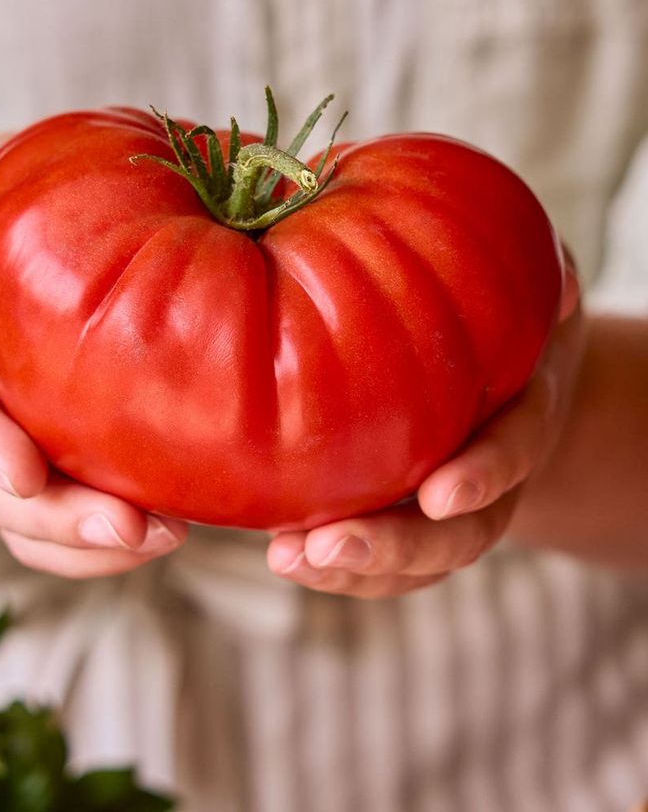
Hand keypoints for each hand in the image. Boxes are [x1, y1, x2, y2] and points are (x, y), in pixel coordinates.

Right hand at [0, 136, 186, 577]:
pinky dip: (119, 545)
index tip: (23, 474)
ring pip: (42, 526)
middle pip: (1, 492)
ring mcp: (36, 447)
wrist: (47, 247)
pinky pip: (89, 524)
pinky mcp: (82, 463)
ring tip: (171, 537)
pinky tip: (183, 527)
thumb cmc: (18, 214)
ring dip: (96, 546)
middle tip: (127, 527)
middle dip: (56, 519)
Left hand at [267, 256, 582, 597]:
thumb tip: (561, 281)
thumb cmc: (511, 311)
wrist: (520, 375)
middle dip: (399, 545)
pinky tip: (284, 555)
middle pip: (464, 533)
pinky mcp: (413, 518)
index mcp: (527, 409)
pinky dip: (340, 569)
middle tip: (330, 544)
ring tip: (288, 558)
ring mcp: (456, 507)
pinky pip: (389, 562)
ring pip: (422, 561)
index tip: (439, 496)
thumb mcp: (532, 280)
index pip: (516, 448)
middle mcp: (496, 472)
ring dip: (356, 570)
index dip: (484, 475)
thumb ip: (539, 276)